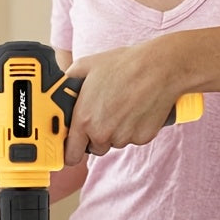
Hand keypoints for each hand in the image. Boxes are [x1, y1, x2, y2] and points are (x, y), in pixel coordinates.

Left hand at [63, 41, 182, 165]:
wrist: (158, 68)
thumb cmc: (123, 65)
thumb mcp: (86, 66)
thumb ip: (69, 80)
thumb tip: (62, 86)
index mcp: (84, 119)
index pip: (71, 154)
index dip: (70, 150)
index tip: (73, 144)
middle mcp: (102, 133)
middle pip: (94, 147)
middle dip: (95, 135)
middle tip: (103, 112)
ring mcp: (124, 137)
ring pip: (114, 141)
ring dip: (115, 130)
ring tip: (122, 104)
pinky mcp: (143, 138)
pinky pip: (133, 138)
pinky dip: (133, 128)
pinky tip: (136, 108)